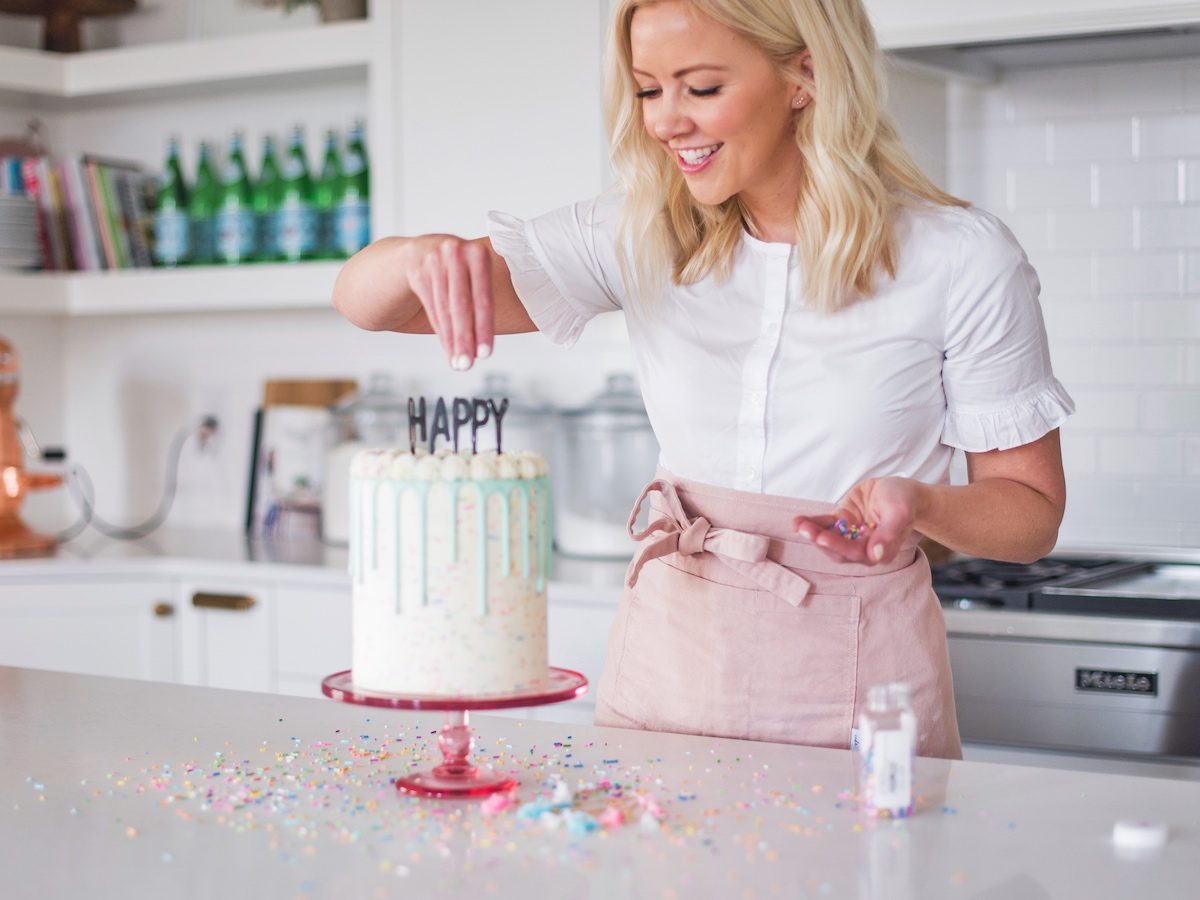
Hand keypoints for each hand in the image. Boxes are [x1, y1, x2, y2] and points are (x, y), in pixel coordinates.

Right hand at [406, 236, 494, 369]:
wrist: (420, 252)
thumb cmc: (458, 270)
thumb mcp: (473, 273)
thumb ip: (481, 299)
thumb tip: (483, 345)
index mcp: (478, 254)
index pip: (482, 298)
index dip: (484, 328)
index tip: (485, 354)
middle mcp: (455, 253)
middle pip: (461, 305)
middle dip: (465, 339)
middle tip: (467, 365)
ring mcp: (434, 260)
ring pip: (444, 309)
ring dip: (452, 340)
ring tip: (458, 363)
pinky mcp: (417, 271)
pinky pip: (431, 307)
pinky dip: (441, 332)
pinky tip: (448, 349)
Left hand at [792, 477, 924, 565]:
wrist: (901, 490)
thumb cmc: (905, 501)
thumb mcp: (900, 513)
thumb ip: (889, 534)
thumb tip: (876, 556)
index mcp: (881, 551)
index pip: (857, 553)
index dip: (839, 547)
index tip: (823, 538)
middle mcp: (864, 547)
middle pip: (839, 550)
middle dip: (821, 540)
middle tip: (805, 529)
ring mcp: (852, 535)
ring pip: (830, 539)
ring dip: (813, 533)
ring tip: (799, 524)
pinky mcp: (843, 523)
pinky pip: (826, 525)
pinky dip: (812, 523)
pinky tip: (798, 521)